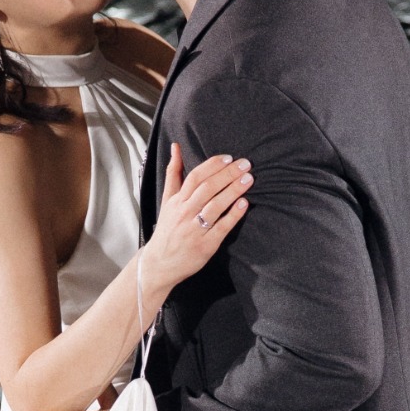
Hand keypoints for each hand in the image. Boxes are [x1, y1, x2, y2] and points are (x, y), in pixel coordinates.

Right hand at [142, 145, 252, 297]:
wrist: (160, 263)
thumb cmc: (167, 229)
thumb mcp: (167, 200)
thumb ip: (173, 173)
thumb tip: (175, 147)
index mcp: (177, 200)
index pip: (195, 177)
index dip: (213, 165)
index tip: (229, 158)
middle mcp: (185, 212)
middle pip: (208, 188)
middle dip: (228, 174)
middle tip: (246, 164)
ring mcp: (195, 229)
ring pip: (216, 205)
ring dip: (233, 190)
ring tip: (249, 179)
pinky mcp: (206, 245)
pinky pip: (222, 227)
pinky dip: (233, 215)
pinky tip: (244, 203)